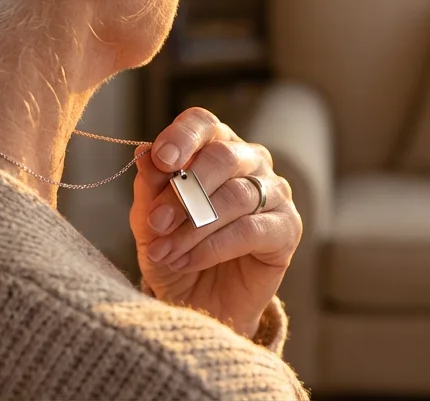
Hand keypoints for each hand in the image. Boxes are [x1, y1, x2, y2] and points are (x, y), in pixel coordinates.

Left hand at [130, 108, 301, 338]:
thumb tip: (142, 153)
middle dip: (183, 191)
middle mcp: (249, 162)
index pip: (203, 123)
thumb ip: (149, 191)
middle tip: (155, 223)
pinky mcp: (287, 228)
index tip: (161, 159)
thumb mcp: (150, 226)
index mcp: (213, 147)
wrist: (198, 305)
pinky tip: (187, 261)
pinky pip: (250, 230)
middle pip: (222, 156)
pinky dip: (212, 247)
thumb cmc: (175, 254)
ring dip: (194, 226)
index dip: (182, 136)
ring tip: (165, 252)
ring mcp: (273, 192)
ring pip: (236, 196)